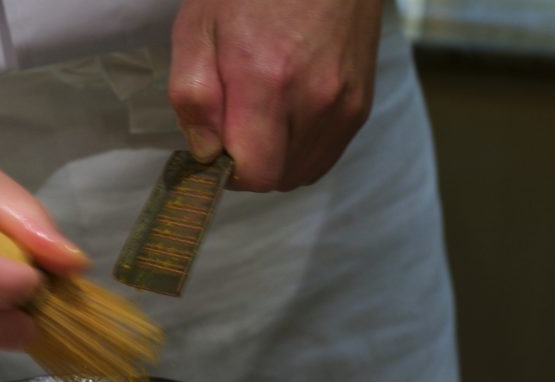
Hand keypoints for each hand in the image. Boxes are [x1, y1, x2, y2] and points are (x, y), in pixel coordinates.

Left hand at [169, 0, 382, 191]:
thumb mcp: (198, 29)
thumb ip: (193, 98)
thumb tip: (205, 153)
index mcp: (268, 80)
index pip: (254, 174)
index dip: (227, 171)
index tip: (215, 146)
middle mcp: (315, 99)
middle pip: (277, 179)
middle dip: (249, 164)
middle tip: (234, 124)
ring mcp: (344, 105)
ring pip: (301, 172)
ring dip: (275, 159)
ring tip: (261, 115)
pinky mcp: (360, 106)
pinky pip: (323, 156)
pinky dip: (299, 150)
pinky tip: (285, 116)